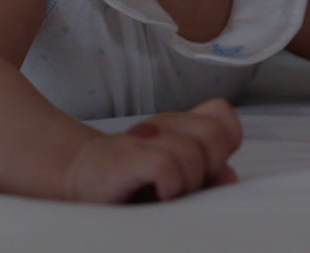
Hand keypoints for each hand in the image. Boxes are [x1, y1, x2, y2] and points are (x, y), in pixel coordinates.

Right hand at [67, 98, 242, 203]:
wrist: (79, 178)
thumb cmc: (134, 180)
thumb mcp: (177, 176)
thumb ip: (207, 172)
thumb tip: (230, 176)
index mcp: (181, 124)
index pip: (222, 114)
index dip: (225, 142)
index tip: (208, 166)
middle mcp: (166, 124)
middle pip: (214, 135)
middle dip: (210, 166)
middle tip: (187, 183)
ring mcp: (146, 138)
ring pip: (193, 152)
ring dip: (187, 181)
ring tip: (168, 193)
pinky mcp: (129, 157)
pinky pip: (167, 166)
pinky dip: (170, 186)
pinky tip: (160, 194)